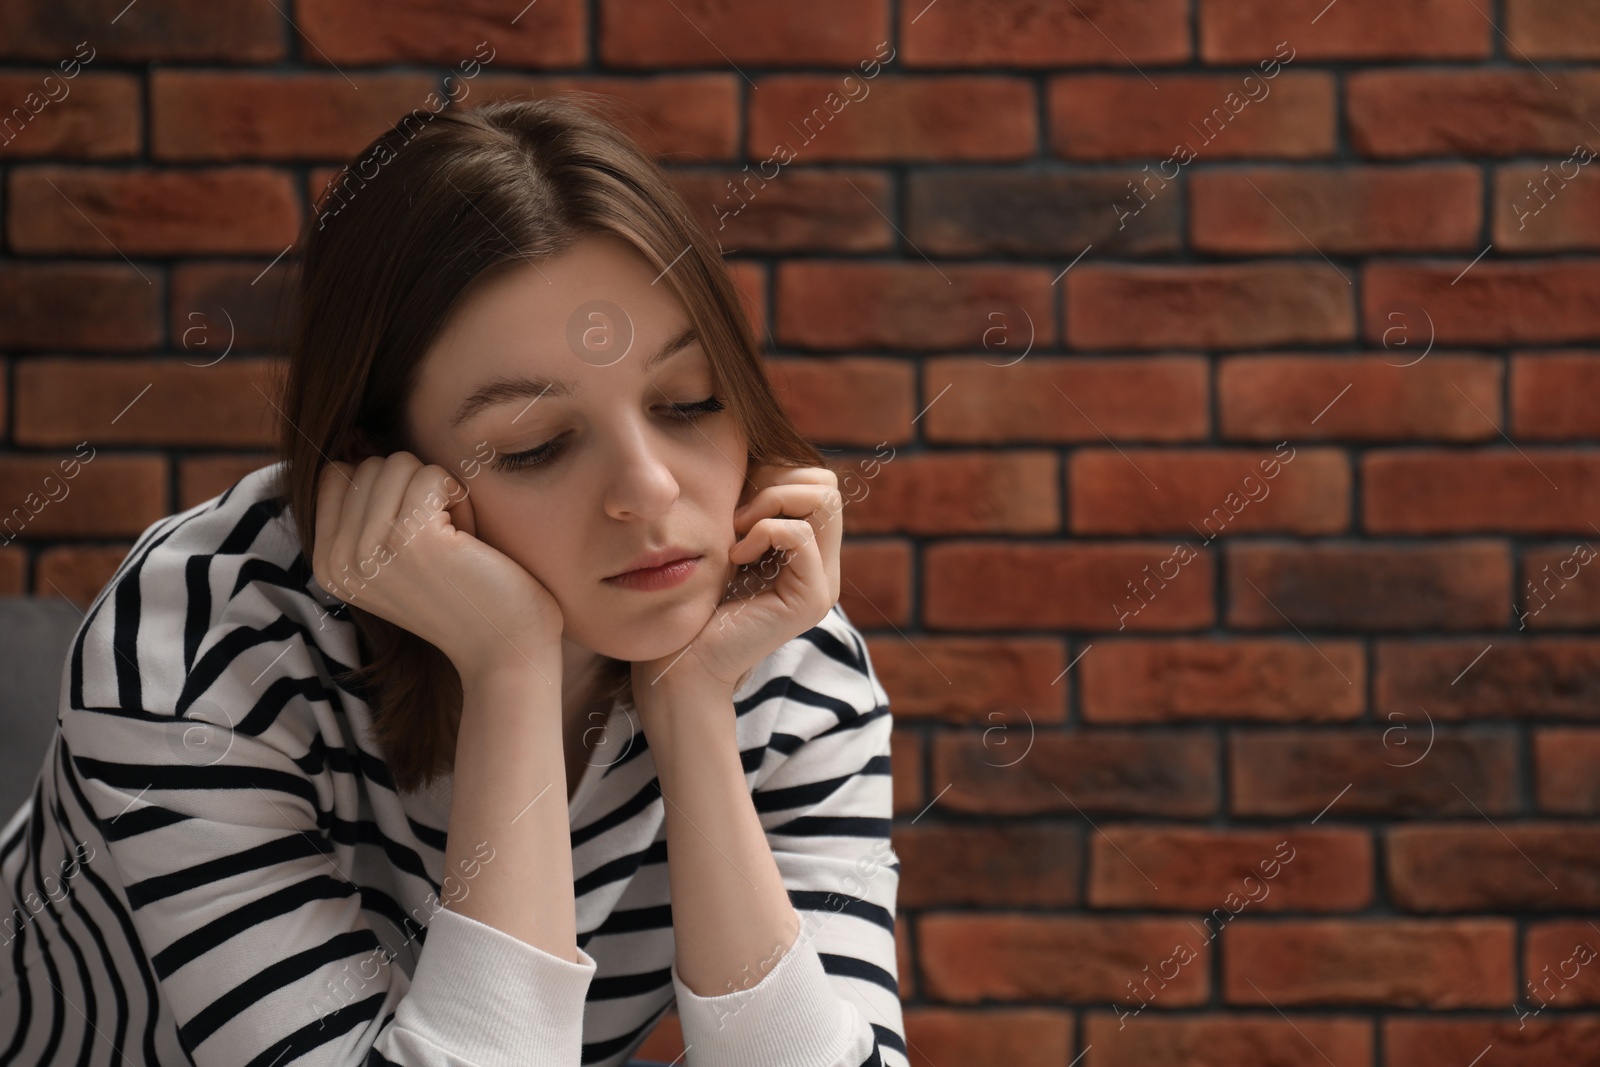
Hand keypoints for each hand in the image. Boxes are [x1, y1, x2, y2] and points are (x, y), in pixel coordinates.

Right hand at [313, 452, 563, 680]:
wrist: (505, 649)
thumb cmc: (465, 591)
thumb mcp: (396, 552)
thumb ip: (368, 507)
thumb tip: (354, 436)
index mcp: (327, 564)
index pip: (338, 473)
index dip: (389, 490)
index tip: (416, 537)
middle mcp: (337, 561)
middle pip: (369, 464)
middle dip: (416, 491)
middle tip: (441, 543)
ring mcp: (369, 550)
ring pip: (400, 463)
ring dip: (440, 493)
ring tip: (454, 543)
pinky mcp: (410, 539)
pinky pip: (433, 474)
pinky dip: (460, 497)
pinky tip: (468, 540)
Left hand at [631, 464, 843, 708]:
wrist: (682, 664)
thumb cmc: (692, 601)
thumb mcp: (723, 538)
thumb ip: (746, 505)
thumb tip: (753, 453)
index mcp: (806, 550)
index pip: (817, 479)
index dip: (775, 472)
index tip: (735, 501)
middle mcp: (823, 565)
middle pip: (826, 483)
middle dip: (777, 482)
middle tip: (739, 516)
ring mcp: (822, 583)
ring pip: (823, 498)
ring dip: (772, 502)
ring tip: (739, 533)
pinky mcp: (812, 598)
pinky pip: (799, 533)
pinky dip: (763, 532)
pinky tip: (736, 557)